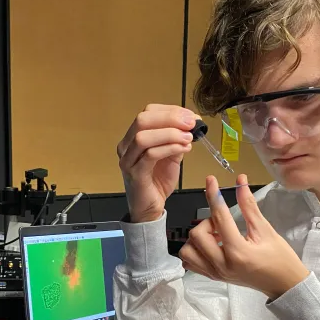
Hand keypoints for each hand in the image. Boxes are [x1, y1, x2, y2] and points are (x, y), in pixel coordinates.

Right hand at [117, 104, 198, 222]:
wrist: (149, 208)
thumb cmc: (157, 181)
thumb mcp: (171, 155)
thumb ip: (177, 138)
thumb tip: (193, 122)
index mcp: (133, 137)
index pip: (147, 113)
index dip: (170, 111)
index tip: (191, 116)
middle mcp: (126, 146)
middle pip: (142, 120)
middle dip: (169, 118)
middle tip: (190, 123)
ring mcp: (128, 160)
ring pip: (143, 137)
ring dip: (170, 134)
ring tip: (188, 138)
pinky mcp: (135, 174)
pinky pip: (150, 155)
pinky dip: (169, 148)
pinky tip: (184, 148)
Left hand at [179, 174, 308, 299]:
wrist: (284, 285)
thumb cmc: (280, 258)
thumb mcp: (266, 230)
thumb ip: (249, 206)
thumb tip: (240, 182)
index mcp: (238, 252)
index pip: (219, 218)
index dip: (214, 195)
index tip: (211, 180)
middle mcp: (222, 264)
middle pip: (196, 234)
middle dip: (207, 222)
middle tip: (222, 223)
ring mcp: (215, 273)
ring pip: (188, 249)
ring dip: (197, 238)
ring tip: (215, 236)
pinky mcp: (212, 277)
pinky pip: (189, 262)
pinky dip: (194, 250)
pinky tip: (209, 246)